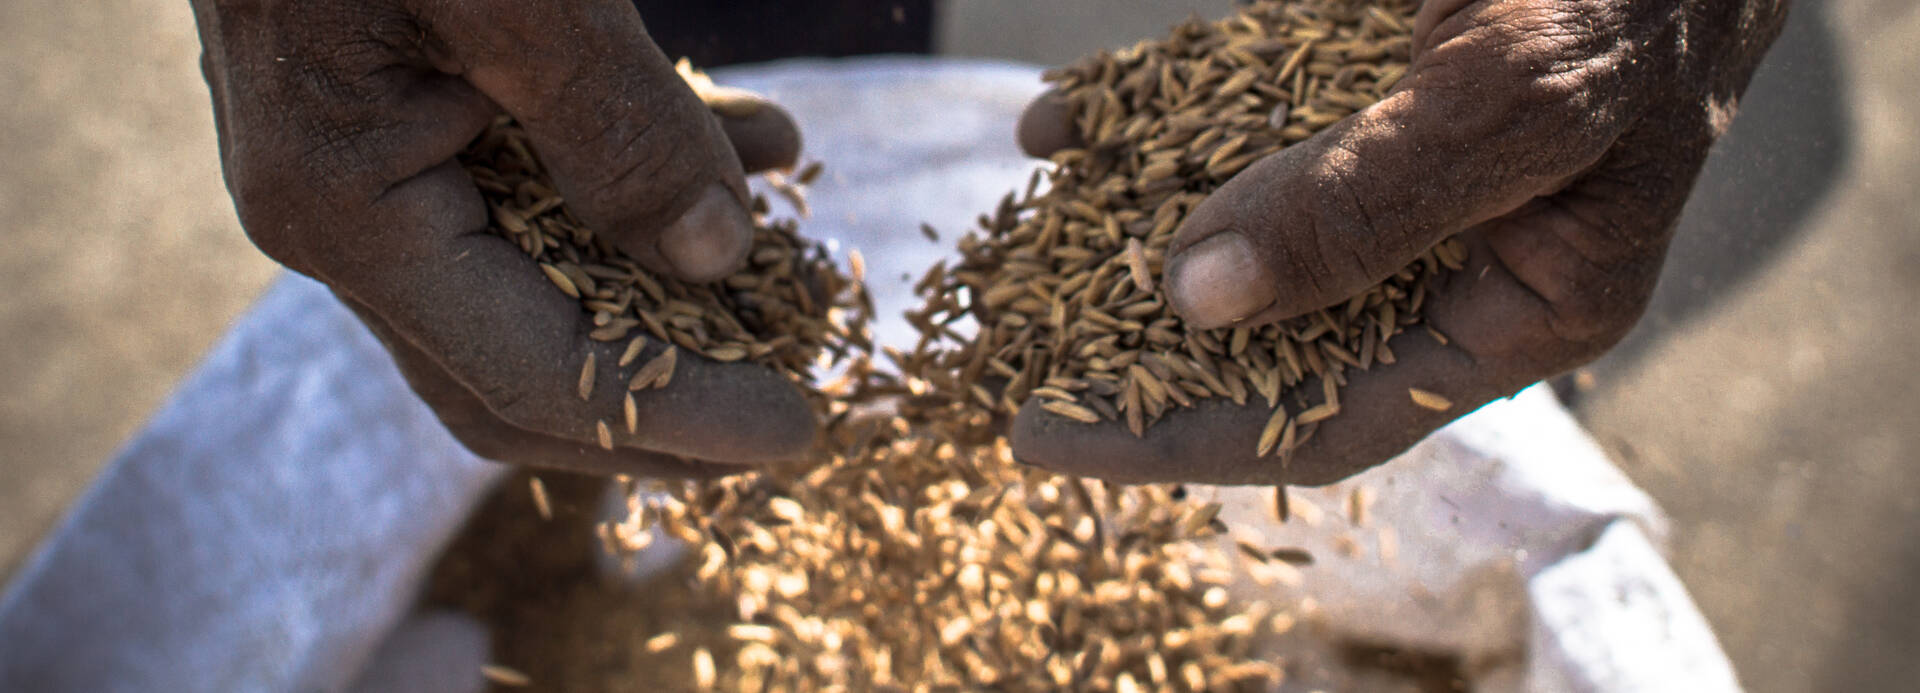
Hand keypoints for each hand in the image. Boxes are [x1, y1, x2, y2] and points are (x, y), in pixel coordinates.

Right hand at [192, 0, 812, 475]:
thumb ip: (620, 131)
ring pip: (543, 279)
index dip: (681, 416)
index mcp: (350, 209)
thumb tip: (717, 258)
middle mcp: (347, 216)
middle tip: (799, 389)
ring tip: (800, 260)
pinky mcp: (407, 112)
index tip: (803, 426)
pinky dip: (647, 180)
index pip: (538, 377)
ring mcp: (370, 167)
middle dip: (670, 391)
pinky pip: (539, 187)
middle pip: (524, 368)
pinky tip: (754, 143)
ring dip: (676, 282)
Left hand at [1010, 0, 1787, 484]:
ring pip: (1232, 227)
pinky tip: (1061, 121)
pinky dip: (1144, 119)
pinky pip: (1227, 119)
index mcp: (1519, 308)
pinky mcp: (1348, 83)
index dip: (1184, 436)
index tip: (1051, 436)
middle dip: (1133, 348)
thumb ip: (1369, 202)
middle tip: (1007, 359)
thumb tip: (1205, 299)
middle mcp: (1445, 253)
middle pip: (1266, 337)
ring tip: (1012, 251)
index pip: (1329, 414)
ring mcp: (1390, 167)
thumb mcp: (1515, 102)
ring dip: (1120, 233)